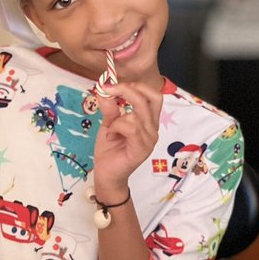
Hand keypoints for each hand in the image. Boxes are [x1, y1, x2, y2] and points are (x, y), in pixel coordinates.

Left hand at [92, 81, 161, 198]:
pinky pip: (130, 128)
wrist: (106, 174)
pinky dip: (116, 128)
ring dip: (116, 119)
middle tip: (108, 90)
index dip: (137, 85)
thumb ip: (110, 107)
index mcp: (149, 121)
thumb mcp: (109, 123)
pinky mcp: (142, 149)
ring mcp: (150, 140)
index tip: (114, 85)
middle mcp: (153, 129)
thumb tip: (105, 89)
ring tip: (110, 130)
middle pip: (148, 98)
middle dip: (126, 90)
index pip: (154, 96)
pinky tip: (111, 136)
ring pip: (135, 115)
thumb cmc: (110, 149)